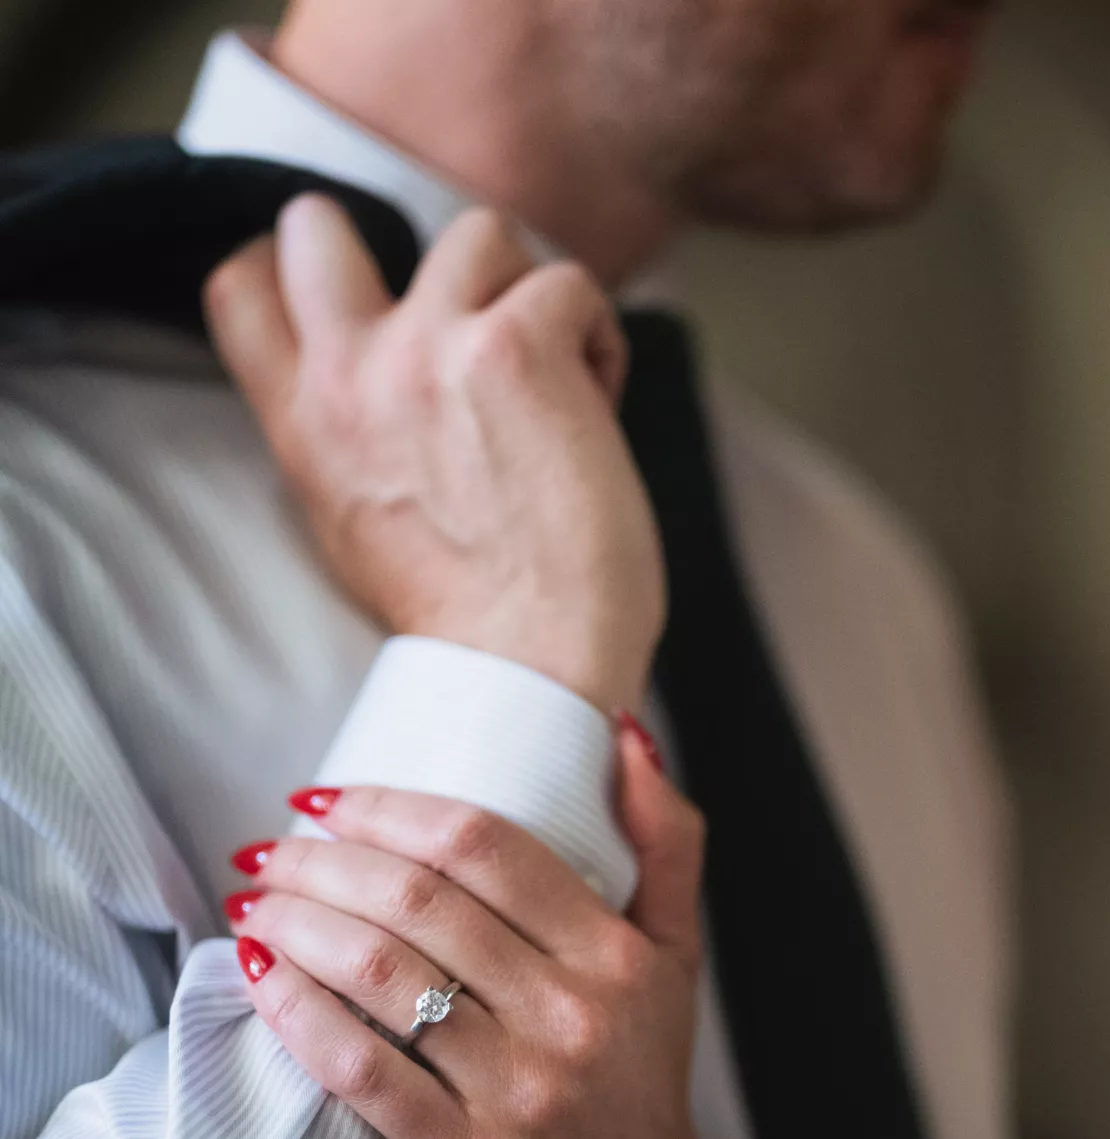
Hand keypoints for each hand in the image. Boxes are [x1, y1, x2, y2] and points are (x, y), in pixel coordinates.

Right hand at [204, 196, 664, 716]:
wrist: (530, 672)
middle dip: (399, 247)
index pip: (238, 288)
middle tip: (472, 318)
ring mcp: (428, 350)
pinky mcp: (516, 346)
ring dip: (528, 293)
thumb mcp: (354, 529)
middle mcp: (351, 377)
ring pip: (477, 234)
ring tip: (558, 380)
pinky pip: (570, 286)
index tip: (364, 302)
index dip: (295, 267)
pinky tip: (601, 408)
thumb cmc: (470, 622)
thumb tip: (371, 388)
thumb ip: (345, 442)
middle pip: (319, 224)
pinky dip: (598, 339)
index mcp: (304, 428)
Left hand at [227, 730, 736, 1138]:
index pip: (487, 848)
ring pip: (382, 976)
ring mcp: (521, 1095)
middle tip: (269, 851)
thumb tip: (627, 733)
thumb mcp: (678, 964)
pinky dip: (297, 1015)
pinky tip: (257, 976)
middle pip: (421, 902)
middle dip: (324, 861)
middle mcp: (573, 1019)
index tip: (327, 799)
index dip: (391, 807)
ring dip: (297, 924)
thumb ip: (666, 846)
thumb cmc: (644, 1092)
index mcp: (618, 959)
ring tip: (255, 903)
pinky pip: (362, 1072)